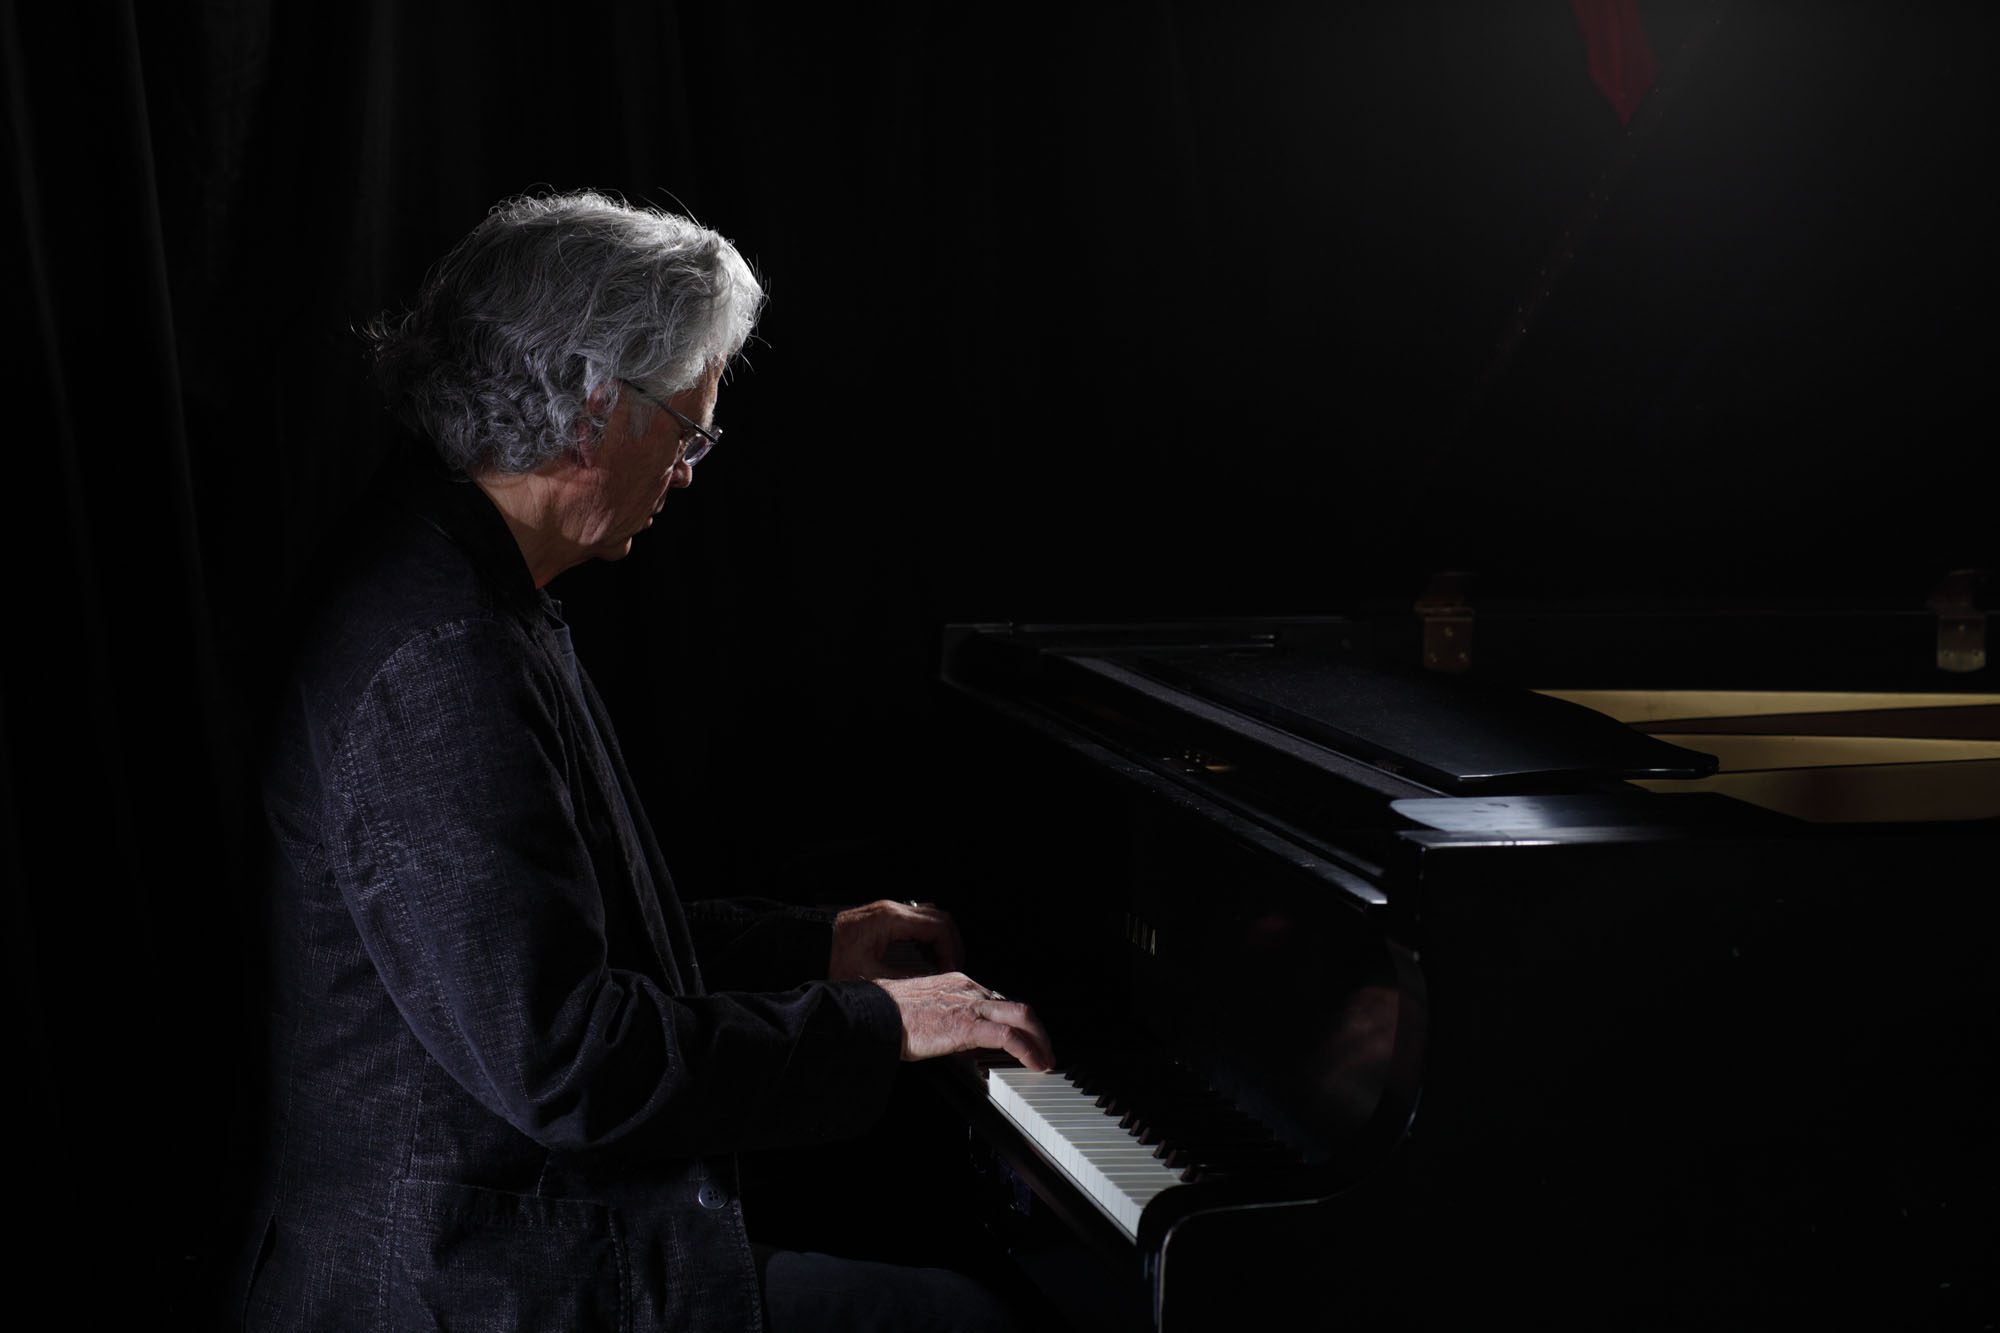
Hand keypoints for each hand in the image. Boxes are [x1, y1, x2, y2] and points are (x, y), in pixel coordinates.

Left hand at [829, 899, 965, 979]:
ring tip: (942, 965)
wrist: (807, 951)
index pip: (938, 926)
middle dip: (950, 944)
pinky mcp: (881, 919)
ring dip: (939, 939)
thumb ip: (908, 979)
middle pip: (938, 918)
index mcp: (891, 919)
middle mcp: (891, 910)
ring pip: (929, 917)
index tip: (952, 970)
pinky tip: (925, 958)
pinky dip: (926, 938)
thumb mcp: (873, 979)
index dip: (951, 950)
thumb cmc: (831, 963)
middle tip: (953, 968)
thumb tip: (934, 984)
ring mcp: (886, 912)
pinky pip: (914, 921)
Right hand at [872, 972, 1054, 1071]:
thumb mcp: (926, 1011)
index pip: (997, 1000)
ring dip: (1039, 1040)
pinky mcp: (967, 1025)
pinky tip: (1033, 1063)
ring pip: (1020, 1016)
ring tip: (1044, 1058)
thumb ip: (947, 1020)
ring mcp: (970, 1004)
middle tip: (1044, 1048)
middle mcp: (968, 988)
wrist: (874, 1015)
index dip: (1014, 1021)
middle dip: (1036, 1029)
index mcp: (958, 983)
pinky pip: (1009, 1037)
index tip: (1021, 1036)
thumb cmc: (889, 1015)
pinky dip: (1028, 1050)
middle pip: (1016, 1006)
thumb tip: (961, 1041)